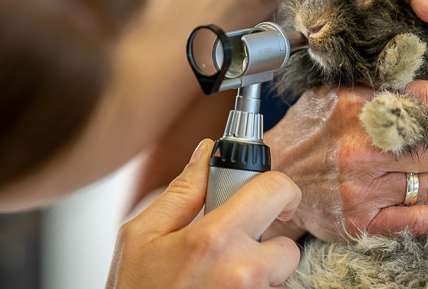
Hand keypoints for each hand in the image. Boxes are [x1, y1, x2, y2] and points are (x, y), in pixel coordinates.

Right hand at [107, 139, 301, 288]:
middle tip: (234, 249)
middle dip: (267, 241)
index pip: (276, 190)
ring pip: (279, 278)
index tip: (268, 195)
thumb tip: (206, 152)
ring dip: (259, 276)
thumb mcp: (140, 236)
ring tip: (218, 282)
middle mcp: (243, 273)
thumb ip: (182, 191)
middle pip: (287, 242)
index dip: (277, 187)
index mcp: (214, 238)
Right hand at [263, 82, 427, 242]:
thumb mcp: (334, 92)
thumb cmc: (309, 130)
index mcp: (354, 108)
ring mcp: (361, 190)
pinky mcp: (362, 221)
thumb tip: (426, 84)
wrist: (275, 172)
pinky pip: (420, 220)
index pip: (426, 102)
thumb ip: (376, 86)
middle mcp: (358, 150)